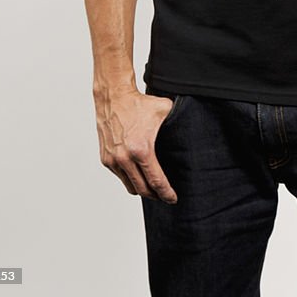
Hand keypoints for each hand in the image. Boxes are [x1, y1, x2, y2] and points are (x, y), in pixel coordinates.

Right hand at [94, 88, 178, 202]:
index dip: (166, 193)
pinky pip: (120, 176)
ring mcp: (113, 160)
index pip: (156, 181)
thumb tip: (191, 129)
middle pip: (142, 190)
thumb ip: (178, 122)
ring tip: (152, 188)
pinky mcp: (105, 159)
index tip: (173, 199)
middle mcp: (125, 159)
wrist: (114, 97)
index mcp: (142, 150)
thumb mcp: (165, 110)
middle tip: (165, 196)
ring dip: (141, 190)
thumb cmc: (139, 103)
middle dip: (155, 196)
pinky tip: (138, 175)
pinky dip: (129, 179)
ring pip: (129, 186)